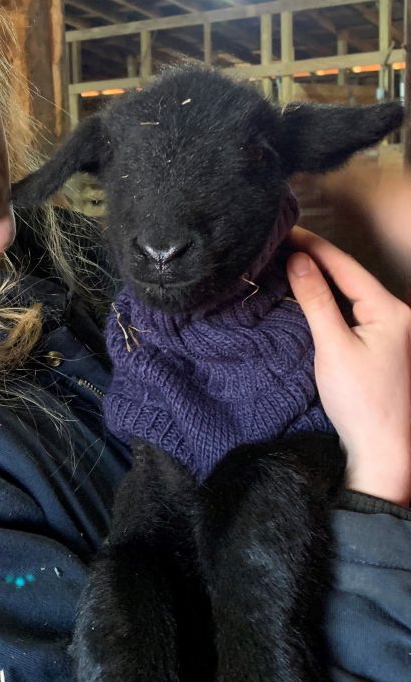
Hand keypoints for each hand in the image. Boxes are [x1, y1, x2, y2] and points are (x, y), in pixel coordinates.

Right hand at [287, 227, 410, 505]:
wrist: (383, 451)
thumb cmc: (360, 402)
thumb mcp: (333, 347)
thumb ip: (316, 300)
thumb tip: (299, 260)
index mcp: (391, 311)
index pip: (346, 267)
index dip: (314, 247)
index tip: (286, 230)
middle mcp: (398, 317)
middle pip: (351, 278)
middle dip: (317, 259)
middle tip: (283, 242)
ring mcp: (393, 334)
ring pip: (352, 296)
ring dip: (323, 280)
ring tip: (290, 262)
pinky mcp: (383, 349)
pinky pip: (354, 314)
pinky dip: (331, 303)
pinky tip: (310, 297)